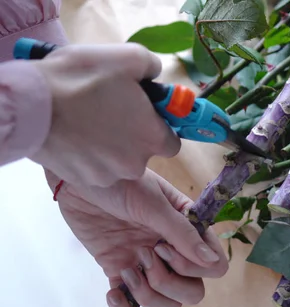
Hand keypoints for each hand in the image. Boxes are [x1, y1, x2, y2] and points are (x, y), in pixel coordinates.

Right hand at [30, 43, 180, 186]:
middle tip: (110, 111)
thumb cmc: (82, 78)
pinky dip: (87, 155)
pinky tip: (74, 134)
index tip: (146, 115)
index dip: (160, 128)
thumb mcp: (128, 57)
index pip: (172, 143)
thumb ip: (152, 67)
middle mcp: (135, 163)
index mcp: (153, 138)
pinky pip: (93, 168)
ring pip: (116, 162)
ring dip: (109, 146)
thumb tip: (154, 74)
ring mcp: (108, 175)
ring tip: (88, 120)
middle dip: (132, 136)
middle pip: (142, 153)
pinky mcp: (82, 179)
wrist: (31, 104)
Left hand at [45, 168, 227, 306]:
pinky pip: (130, 303)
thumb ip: (182, 233)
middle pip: (193, 290)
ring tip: (128, 270)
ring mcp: (147, 262)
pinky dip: (123, 304)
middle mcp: (172, 249)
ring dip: (149, 295)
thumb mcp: (153, 203)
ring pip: (167, 302)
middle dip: (170, 284)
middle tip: (146, 255)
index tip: (163, 246)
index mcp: (188, 229)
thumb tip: (210, 260)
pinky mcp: (119, 270)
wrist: (78, 179)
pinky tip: (112, 290)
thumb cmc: (120, 181)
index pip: (213, 264)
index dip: (193, 266)